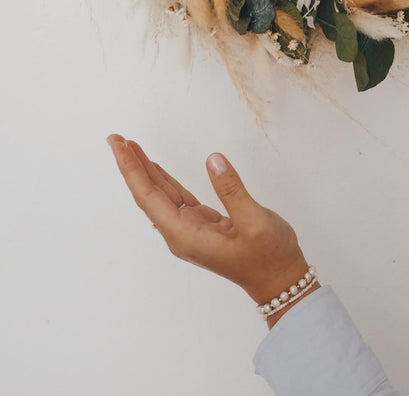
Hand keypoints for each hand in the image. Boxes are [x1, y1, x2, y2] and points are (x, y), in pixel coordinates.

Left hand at [106, 135, 317, 327]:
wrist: (281, 280)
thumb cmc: (268, 256)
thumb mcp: (254, 222)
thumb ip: (231, 190)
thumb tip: (213, 159)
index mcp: (185, 235)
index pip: (149, 197)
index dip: (132, 169)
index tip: (119, 145)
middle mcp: (181, 233)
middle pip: (148, 195)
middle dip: (131, 166)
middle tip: (117, 139)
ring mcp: (190, 229)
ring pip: (161, 195)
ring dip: (146, 171)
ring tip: (131, 147)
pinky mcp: (202, 225)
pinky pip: (176, 198)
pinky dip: (165, 180)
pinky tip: (156, 168)